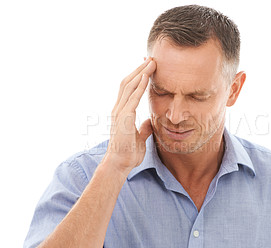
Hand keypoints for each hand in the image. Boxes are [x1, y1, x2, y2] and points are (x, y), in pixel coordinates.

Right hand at [103, 58, 155, 175]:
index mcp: (121, 112)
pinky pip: (132, 98)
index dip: (137, 76)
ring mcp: (119, 112)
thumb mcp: (139, 137)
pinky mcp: (124, 118)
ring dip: (141, 73)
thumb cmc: (128, 153)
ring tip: (151, 62)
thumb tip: (149, 122)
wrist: (119, 164)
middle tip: (151, 58)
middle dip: (140, 69)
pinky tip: (147, 77)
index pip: (128, 88)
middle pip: (128, 82)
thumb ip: (143, 128)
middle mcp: (118, 108)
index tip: (148, 67)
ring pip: (129, 86)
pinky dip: (139, 86)